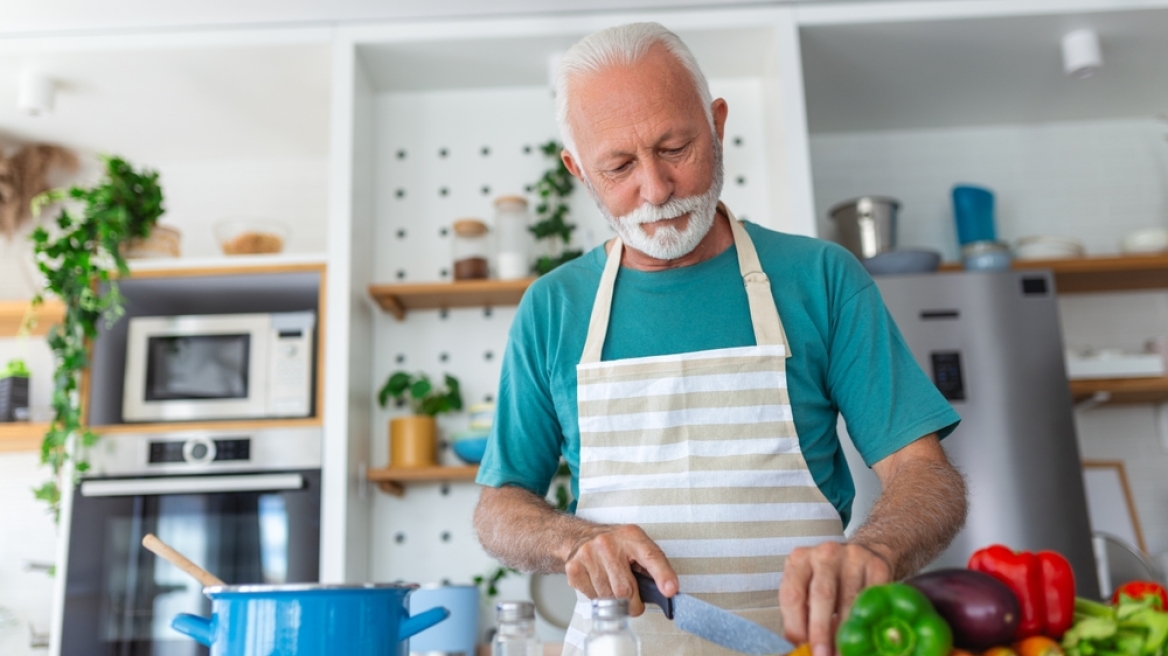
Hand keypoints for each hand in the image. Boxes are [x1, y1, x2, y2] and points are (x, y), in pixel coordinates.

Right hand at [564, 524, 678, 616]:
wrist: (580, 535)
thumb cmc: (614, 544)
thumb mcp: (636, 545)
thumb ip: (652, 565)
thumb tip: (667, 590)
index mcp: (631, 536)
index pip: (650, 556)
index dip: (662, 575)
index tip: (670, 590)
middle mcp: (607, 543)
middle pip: (625, 589)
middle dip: (632, 602)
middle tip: (633, 600)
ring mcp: (588, 555)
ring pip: (608, 598)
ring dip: (614, 601)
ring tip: (613, 585)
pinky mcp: (574, 569)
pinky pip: (593, 598)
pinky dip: (599, 598)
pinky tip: (599, 584)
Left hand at [778, 541, 892, 655]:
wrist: (866, 553)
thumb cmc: (832, 577)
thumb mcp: (809, 588)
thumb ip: (801, 615)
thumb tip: (797, 648)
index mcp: (800, 560)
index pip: (792, 594)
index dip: (796, 625)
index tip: (801, 647)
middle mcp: (825, 554)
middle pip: (821, 595)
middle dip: (821, 630)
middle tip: (822, 654)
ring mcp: (853, 557)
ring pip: (849, 600)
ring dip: (845, 632)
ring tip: (842, 652)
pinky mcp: (877, 566)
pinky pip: (872, 598)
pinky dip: (867, 621)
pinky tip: (863, 635)